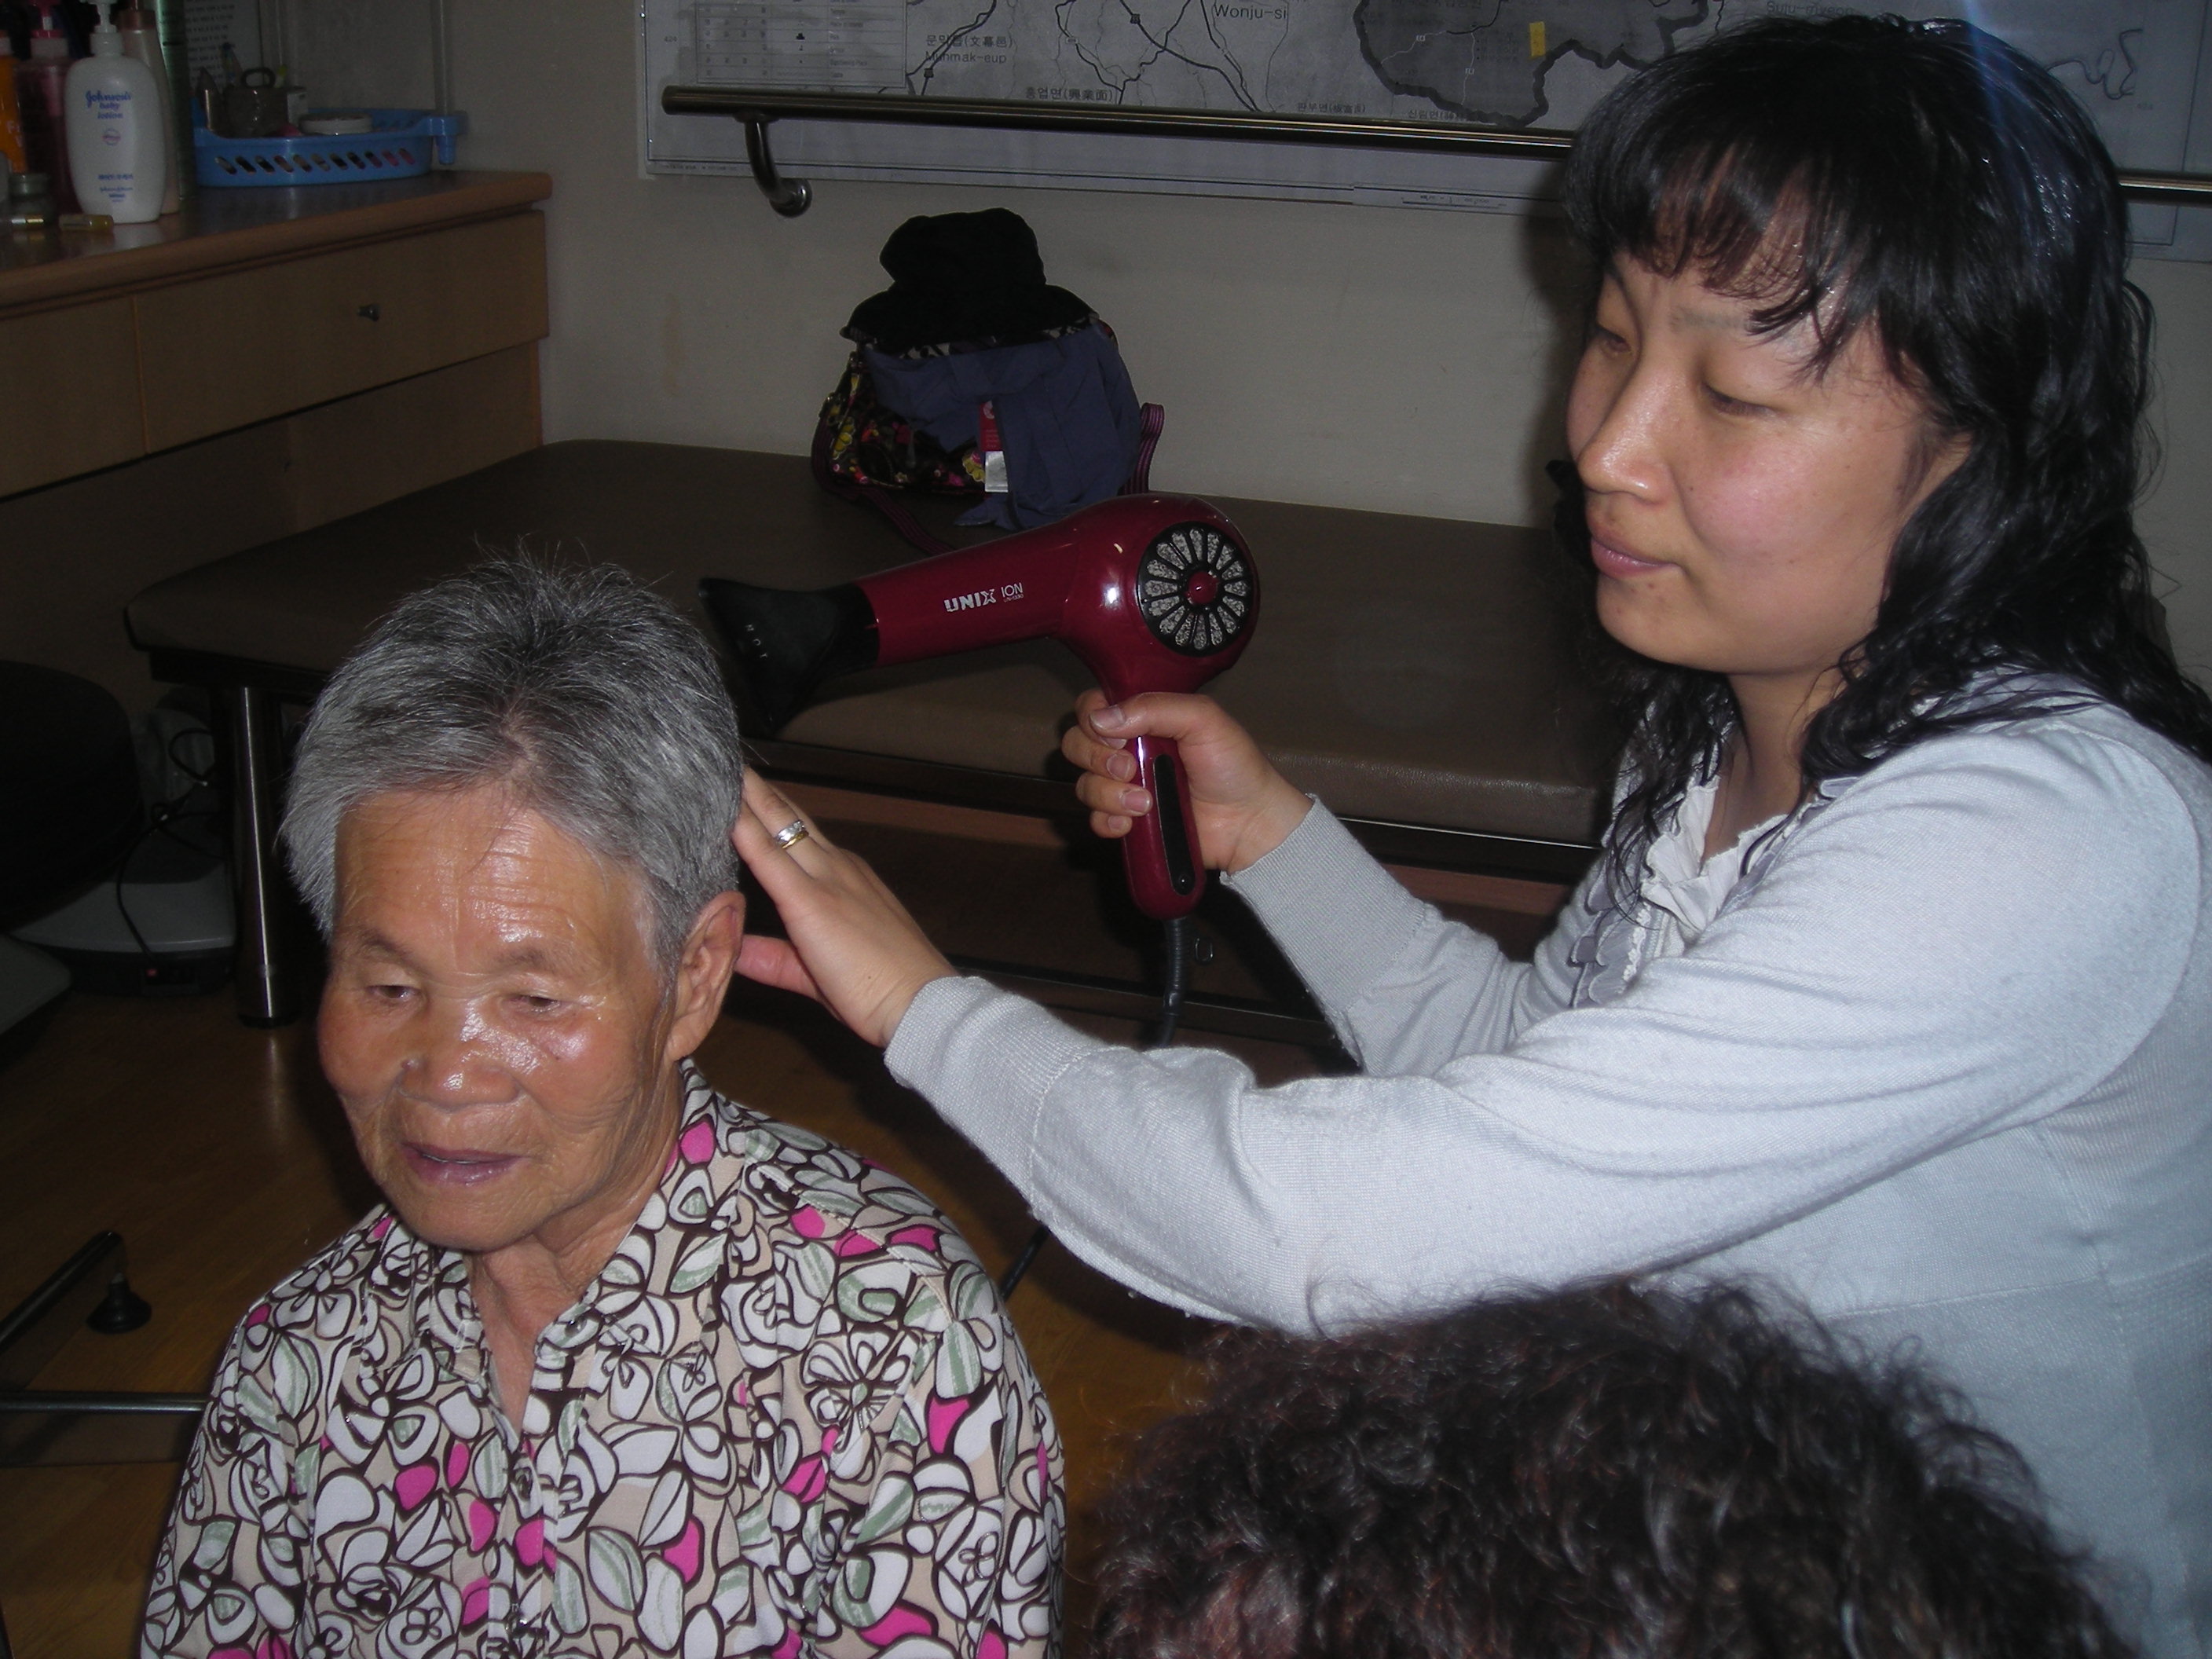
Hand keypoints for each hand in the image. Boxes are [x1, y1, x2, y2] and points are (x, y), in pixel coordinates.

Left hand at [731, 777, 956, 1047]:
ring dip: (747, 797)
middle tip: (726, 760)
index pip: (799, 836)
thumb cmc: (881, 991)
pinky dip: (743, 829)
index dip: (770, 812)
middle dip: (756, 789)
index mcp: (844, 879)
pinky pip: (768, 855)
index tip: (743, 789)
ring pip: (777, 825)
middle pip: (787, 818)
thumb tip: (737, 950)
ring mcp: (825, 879)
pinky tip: (722, 810)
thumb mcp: (816, 973)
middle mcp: (836, 868)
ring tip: (720, 768)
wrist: (919, 1003)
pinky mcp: (810, 900)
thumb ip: (773, 958)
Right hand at [1061, 690, 1310, 873]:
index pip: (1092, 708)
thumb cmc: (1233, 765)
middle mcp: (1128, 750)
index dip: (1092, 718)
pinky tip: (1132, 824)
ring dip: (1109, 794)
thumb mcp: (1203, 719)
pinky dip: (1108, 822)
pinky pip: (1095, 821)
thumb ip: (1155, 708)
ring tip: (1146, 803)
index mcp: (1143, 719)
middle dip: (1098, 759)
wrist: (1249, 822)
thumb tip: (1101, 719)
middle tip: (1130, 769)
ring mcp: (1126, 788)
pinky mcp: (1128, 821)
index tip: (1117, 735)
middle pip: (1077, 745)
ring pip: (1085, 785)